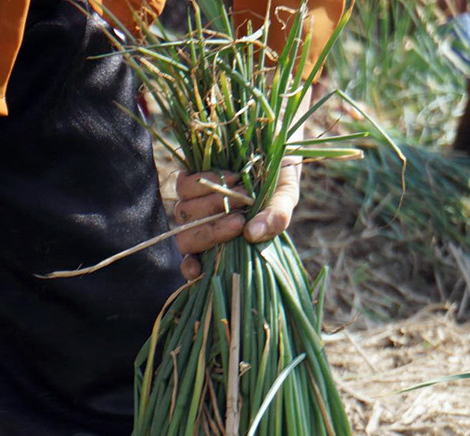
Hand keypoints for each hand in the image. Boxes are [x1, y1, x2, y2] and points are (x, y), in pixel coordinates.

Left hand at [172, 160, 300, 278]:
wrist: (275, 131)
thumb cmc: (281, 172)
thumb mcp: (285, 196)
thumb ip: (276, 217)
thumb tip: (253, 235)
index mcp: (224, 238)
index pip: (195, 261)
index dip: (191, 268)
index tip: (196, 269)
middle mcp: (205, 221)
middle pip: (187, 240)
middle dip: (211, 233)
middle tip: (239, 221)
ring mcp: (195, 199)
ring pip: (184, 213)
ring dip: (212, 205)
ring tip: (243, 192)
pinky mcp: (191, 174)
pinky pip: (184, 186)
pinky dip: (206, 183)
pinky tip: (232, 176)